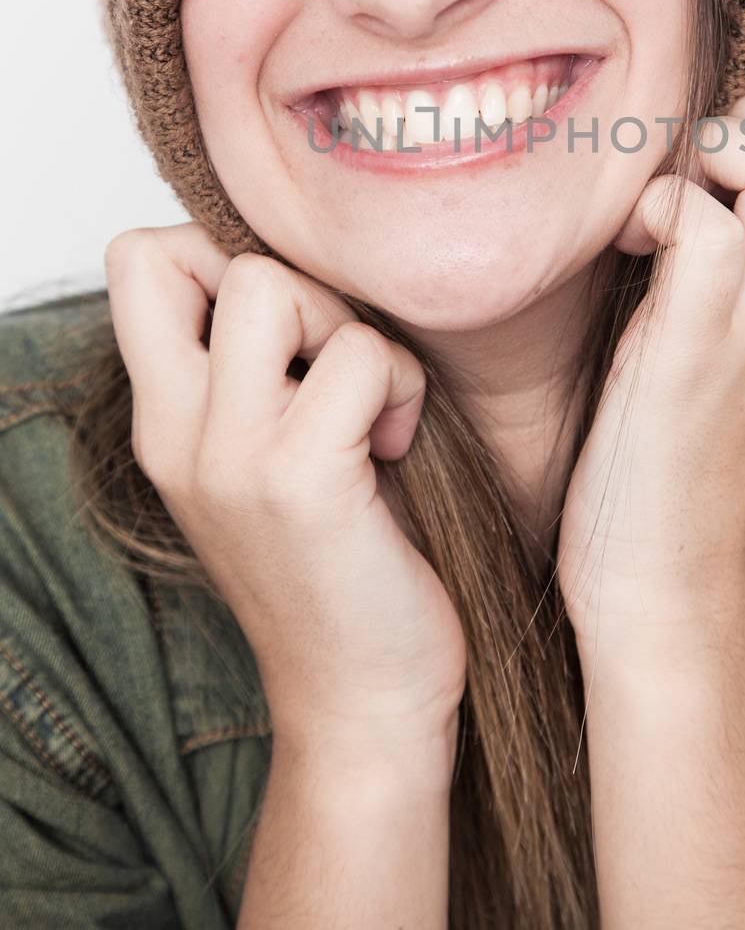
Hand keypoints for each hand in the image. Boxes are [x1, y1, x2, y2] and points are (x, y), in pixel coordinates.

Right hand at [104, 224, 467, 757]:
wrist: (362, 701)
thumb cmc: (345, 558)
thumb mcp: (271, 450)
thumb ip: (262, 364)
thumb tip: (307, 259)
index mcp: (165, 419)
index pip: (139, 259)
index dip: (221, 250)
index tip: (289, 324)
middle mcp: (177, 433)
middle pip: (188, 248)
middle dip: (289, 276)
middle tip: (334, 358)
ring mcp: (230, 457)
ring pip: (272, 284)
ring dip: (347, 326)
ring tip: (369, 402)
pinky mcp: (299, 481)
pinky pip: (360, 354)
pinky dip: (400, 383)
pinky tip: (393, 447)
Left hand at [556, 90, 744, 661]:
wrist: (667, 581)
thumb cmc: (678, 466)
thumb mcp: (733, 356)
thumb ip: (739, 281)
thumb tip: (695, 207)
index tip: (709, 169)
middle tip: (690, 174)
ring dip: (709, 157)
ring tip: (660, 213)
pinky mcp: (694, 347)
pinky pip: (703, 227)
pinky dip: (659, 209)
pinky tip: (628, 251)